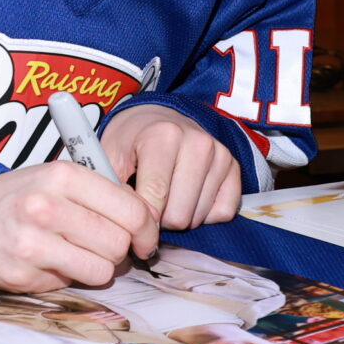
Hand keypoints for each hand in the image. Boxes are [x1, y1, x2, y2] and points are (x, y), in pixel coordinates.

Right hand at [0, 161, 158, 291]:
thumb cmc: (18, 199)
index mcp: (62, 175)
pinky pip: (71, 283)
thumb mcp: (55, 178)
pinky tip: (51, 263)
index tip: (143, 237)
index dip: (146, 228)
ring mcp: (32, 242)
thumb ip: (98, 193)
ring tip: (77, 255)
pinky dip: (69, 277)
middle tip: (103, 246)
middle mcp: (47, 206)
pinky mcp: (21, 273)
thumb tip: (145, 221)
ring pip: (101, 269)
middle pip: (119, 242)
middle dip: (119, 250)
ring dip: (97, 267)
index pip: (131, 208)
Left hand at [103, 104, 244, 230]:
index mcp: (162, 136)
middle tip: (149, 206)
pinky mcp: (234, 168)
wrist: (158, 119)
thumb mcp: (110, 156)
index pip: (155, 196)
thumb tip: (126, 224)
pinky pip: (223, 213)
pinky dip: (205, 215)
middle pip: (179, 215)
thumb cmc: (131, 141)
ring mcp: (220, 155)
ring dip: (181, 217)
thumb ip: (112, 187)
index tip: (132, 224)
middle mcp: (197, 143)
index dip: (141, 220)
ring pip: (200, 217)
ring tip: (167, 199)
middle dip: (160, 220)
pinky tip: (189, 198)